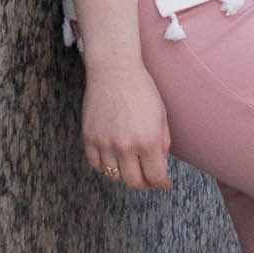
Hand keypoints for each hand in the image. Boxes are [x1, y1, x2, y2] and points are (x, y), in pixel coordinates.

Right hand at [81, 59, 173, 190]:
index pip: (155, 177)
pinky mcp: (89, 138)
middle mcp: (126, 145)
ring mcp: (105, 143)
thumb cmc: (142, 90)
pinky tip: (113, 157)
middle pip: (134, 182)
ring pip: (114, 176)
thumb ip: (163, 145)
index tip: (163, 182)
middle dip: (144, 182)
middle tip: (147, 175)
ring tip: (130, 164)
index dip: (161, 183)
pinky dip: (105, 166)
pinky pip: (96, 165)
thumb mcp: (161, 116)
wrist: (114, 70)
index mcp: (148, 140)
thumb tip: (161, 169)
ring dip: (124, 174)